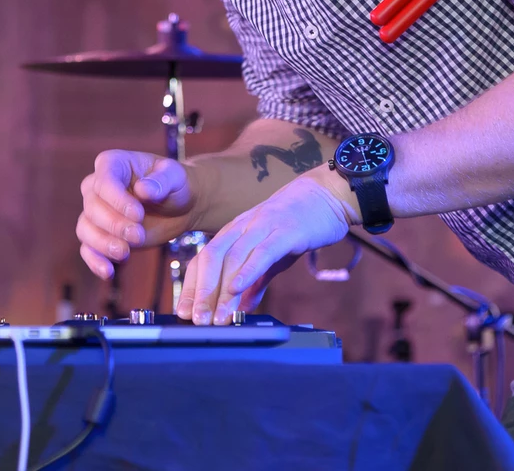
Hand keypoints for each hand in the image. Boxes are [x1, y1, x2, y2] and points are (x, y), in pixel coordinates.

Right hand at [77, 149, 200, 278]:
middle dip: (114, 225)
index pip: (104, 181)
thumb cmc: (176, 185)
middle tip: (139, 236)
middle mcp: (98, 186)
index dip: (117, 199)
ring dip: (103, 244)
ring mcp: (97, 212)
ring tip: (125, 253)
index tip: (138, 215)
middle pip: (92, 207)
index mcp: (113, 164)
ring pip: (85, 228)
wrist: (180, 207)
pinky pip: (87, 248)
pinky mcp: (101, 235)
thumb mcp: (175, 177)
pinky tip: (108, 272)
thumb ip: (161, 181)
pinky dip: (94, 261)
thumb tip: (142, 190)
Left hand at [177, 168, 356, 325]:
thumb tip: (243, 307)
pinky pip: (262, 252)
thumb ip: (257, 280)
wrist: (329, 193)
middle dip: (201, 293)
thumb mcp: (272, 255)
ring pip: (233, 259)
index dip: (191, 287)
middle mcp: (242, 227)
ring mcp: (262, 226)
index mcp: (235, 232)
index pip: (203, 260)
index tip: (184, 313)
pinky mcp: (285, 231)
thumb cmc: (298, 223)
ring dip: (222, 291)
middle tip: (197, 321)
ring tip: (217, 317)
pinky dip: (247, 272)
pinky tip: (237, 290)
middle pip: (211, 259)